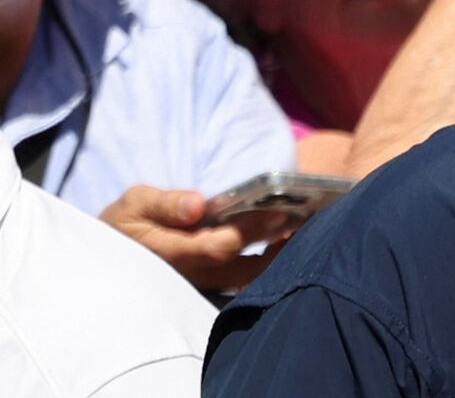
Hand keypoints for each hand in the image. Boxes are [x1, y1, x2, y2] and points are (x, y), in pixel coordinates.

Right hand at [99, 185, 288, 291]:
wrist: (111, 258)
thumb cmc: (125, 223)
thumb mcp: (133, 205)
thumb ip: (164, 204)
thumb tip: (196, 204)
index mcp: (173, 252)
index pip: (219, 246)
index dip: (251, 230)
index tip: (281, 210)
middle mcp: (193, 273)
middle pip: (244, 266)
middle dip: (276, 245)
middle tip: (307, 219)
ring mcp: (205, 284)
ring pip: (250, 277)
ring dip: (279, 256)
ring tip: (305, 228)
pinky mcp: (213, 285)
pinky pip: (248, 278)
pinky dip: (271, 261)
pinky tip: (290, 239)